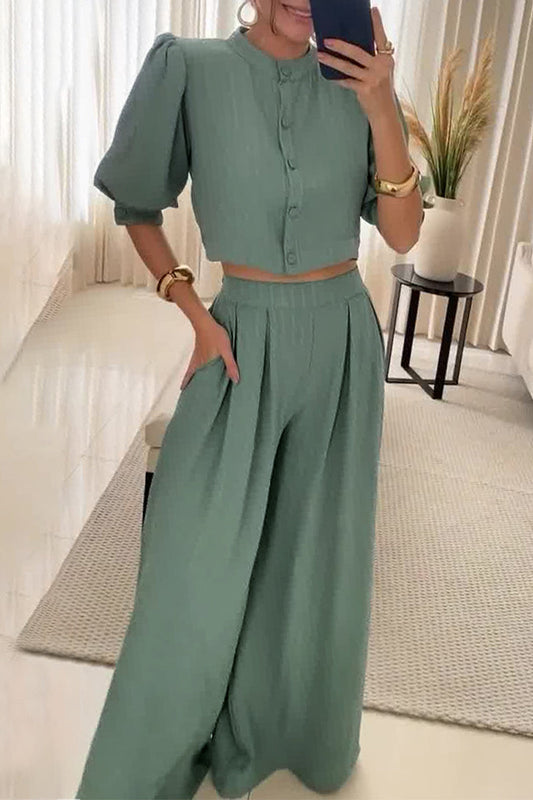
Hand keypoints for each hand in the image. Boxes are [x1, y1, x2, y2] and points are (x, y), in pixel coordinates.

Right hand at [180, 319, 239, 389]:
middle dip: (189, 382)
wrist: (206, 321)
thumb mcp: (226, 350)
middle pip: (191, 374)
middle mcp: (197, 360)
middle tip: (186, 391)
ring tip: (190, 383)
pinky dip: (193, 367)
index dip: (186, 384)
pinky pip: (194, 361)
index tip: (183, 392)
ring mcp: (197, 355)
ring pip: (192, 368)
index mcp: (202, 363)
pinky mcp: (198, 350)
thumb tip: (236, 380)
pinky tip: (198, 367)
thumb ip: (231, 365)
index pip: (191, 376)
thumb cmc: (216, 335)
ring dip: (190, 375)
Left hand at [316, 6, 395, 121]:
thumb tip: (354, 46)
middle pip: (358, 51)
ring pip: (349, 66)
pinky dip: (337, 78)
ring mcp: (373, 78)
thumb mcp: (382, 71)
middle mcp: (381, 66)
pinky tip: (328, 75)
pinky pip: (347, 81)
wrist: (385, 112)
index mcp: (387, 59)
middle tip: (327, 39)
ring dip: (332, 61)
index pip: (381, 37)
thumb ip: (374, 58)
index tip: (372, 10)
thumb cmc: (380, 89)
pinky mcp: (365, 89)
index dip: (377, 24)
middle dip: (340, 45)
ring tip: (320, 55)